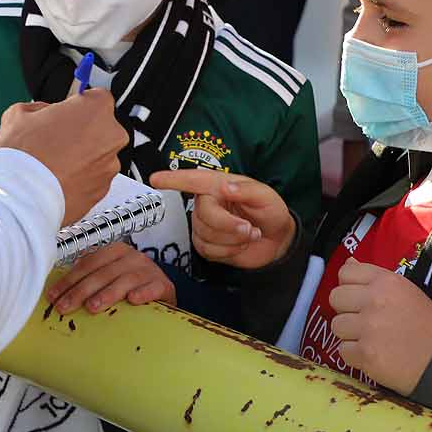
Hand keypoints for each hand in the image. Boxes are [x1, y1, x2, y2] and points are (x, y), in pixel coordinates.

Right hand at [0, 89, 124, 225]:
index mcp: (96, 110)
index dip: (78, 105)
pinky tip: (58, 179)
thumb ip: (40, 108)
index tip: (68, 112)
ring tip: (53, 164)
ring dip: (82, 157)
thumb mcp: (20, 113)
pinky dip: (80, 178)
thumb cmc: (23, 156)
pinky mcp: (103, 190)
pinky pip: (94, 178)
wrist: (21, 198)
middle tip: (56, 140)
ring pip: (98, 155)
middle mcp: (111, 136)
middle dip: (82, 132)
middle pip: (100, 127)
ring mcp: (109, 166)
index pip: (97, 97)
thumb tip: (44, 113)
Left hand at [46, 242, 174, 313]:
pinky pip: (153, 287)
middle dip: (81, 290)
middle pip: (102, 273)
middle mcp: (131, 257)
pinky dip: (143, 293)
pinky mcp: (163, 285)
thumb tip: (57, 296)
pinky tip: (133, 301)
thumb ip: (89, 282)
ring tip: (92, 307)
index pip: (87, 264)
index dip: (69, 280)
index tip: (53, 297)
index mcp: (113, 252)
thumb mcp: (110, 278)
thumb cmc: (131, 286)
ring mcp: (148, 270)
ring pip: (125, 279)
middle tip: (65, 307)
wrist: (163, 291)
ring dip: (108, 293)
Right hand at [148, 169, 295, 269]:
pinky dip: (228, 252)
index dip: (174, 180)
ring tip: (249, 234)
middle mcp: (208, 202)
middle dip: (229, 226)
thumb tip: (225, 187)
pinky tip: (239, 245)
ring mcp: (204, 224)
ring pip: (205, 235)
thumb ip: (247, 190)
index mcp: (219, 185)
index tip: (154, 179)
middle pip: (203, 215)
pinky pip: (207, 251)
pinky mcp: (206, 245)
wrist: (277, 241)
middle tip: (250, 229)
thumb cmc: (271, 212)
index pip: (193, 180)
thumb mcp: (267, 197)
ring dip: (232, 240)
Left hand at [330, 260, 431, 394]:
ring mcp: (369, 327)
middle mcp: (374, 300)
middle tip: (365, 322)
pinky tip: (374, 355)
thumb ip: (374, 278)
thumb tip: (348, 264)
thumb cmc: (428, 326)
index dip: (349, 287)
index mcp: (386, 281)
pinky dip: (355, 356)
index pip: (345, 273)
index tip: (360, 300)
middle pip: (335, 298)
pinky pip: (342, 351)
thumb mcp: (406, 291)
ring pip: (336, 326)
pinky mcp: (366, 354)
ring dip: (350, 335)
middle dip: (346, 311)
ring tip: (372, 340)